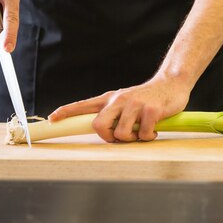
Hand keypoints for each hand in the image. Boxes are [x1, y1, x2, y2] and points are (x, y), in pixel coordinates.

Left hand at [48, 75, 190, 142]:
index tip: (52, 119)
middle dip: (107, 137)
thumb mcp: (124, 102)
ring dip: (131, 139)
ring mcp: (134, 104)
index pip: (82, 105)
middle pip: (98, 125)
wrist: (171, 84)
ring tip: (140, 132)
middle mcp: (118, 100)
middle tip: (120, 138)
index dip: (66, 112)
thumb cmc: (146, 98)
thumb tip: (101, 133)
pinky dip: (149, 137)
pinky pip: (143, 134)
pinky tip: (154, 129)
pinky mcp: (150, 110)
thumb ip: (111, 115)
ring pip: (121, 133)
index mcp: (109, 99)